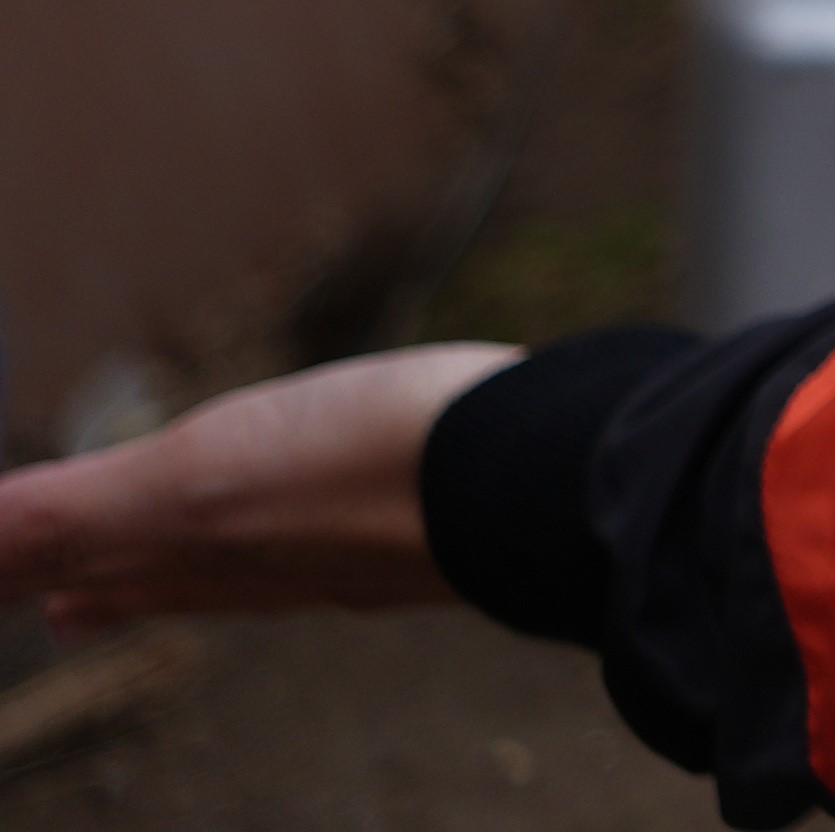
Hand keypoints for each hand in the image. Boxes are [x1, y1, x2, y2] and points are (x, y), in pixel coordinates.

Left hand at [0, 345, 506, 630]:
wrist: (546, 465)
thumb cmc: (372, 468)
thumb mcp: (192, 485)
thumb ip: (66, 519)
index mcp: (204, 547)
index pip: (95, 568)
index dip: (44, 578)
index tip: (36, 604)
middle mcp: (273, 559)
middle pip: (173, 577)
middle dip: (116, 583)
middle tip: (71, 607)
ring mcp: (358, 543)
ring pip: (260, 559)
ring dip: (207, 566)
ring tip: (188, 567)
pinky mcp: (437, 513)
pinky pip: (345, 535)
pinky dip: (313, 537)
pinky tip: (350, 523)